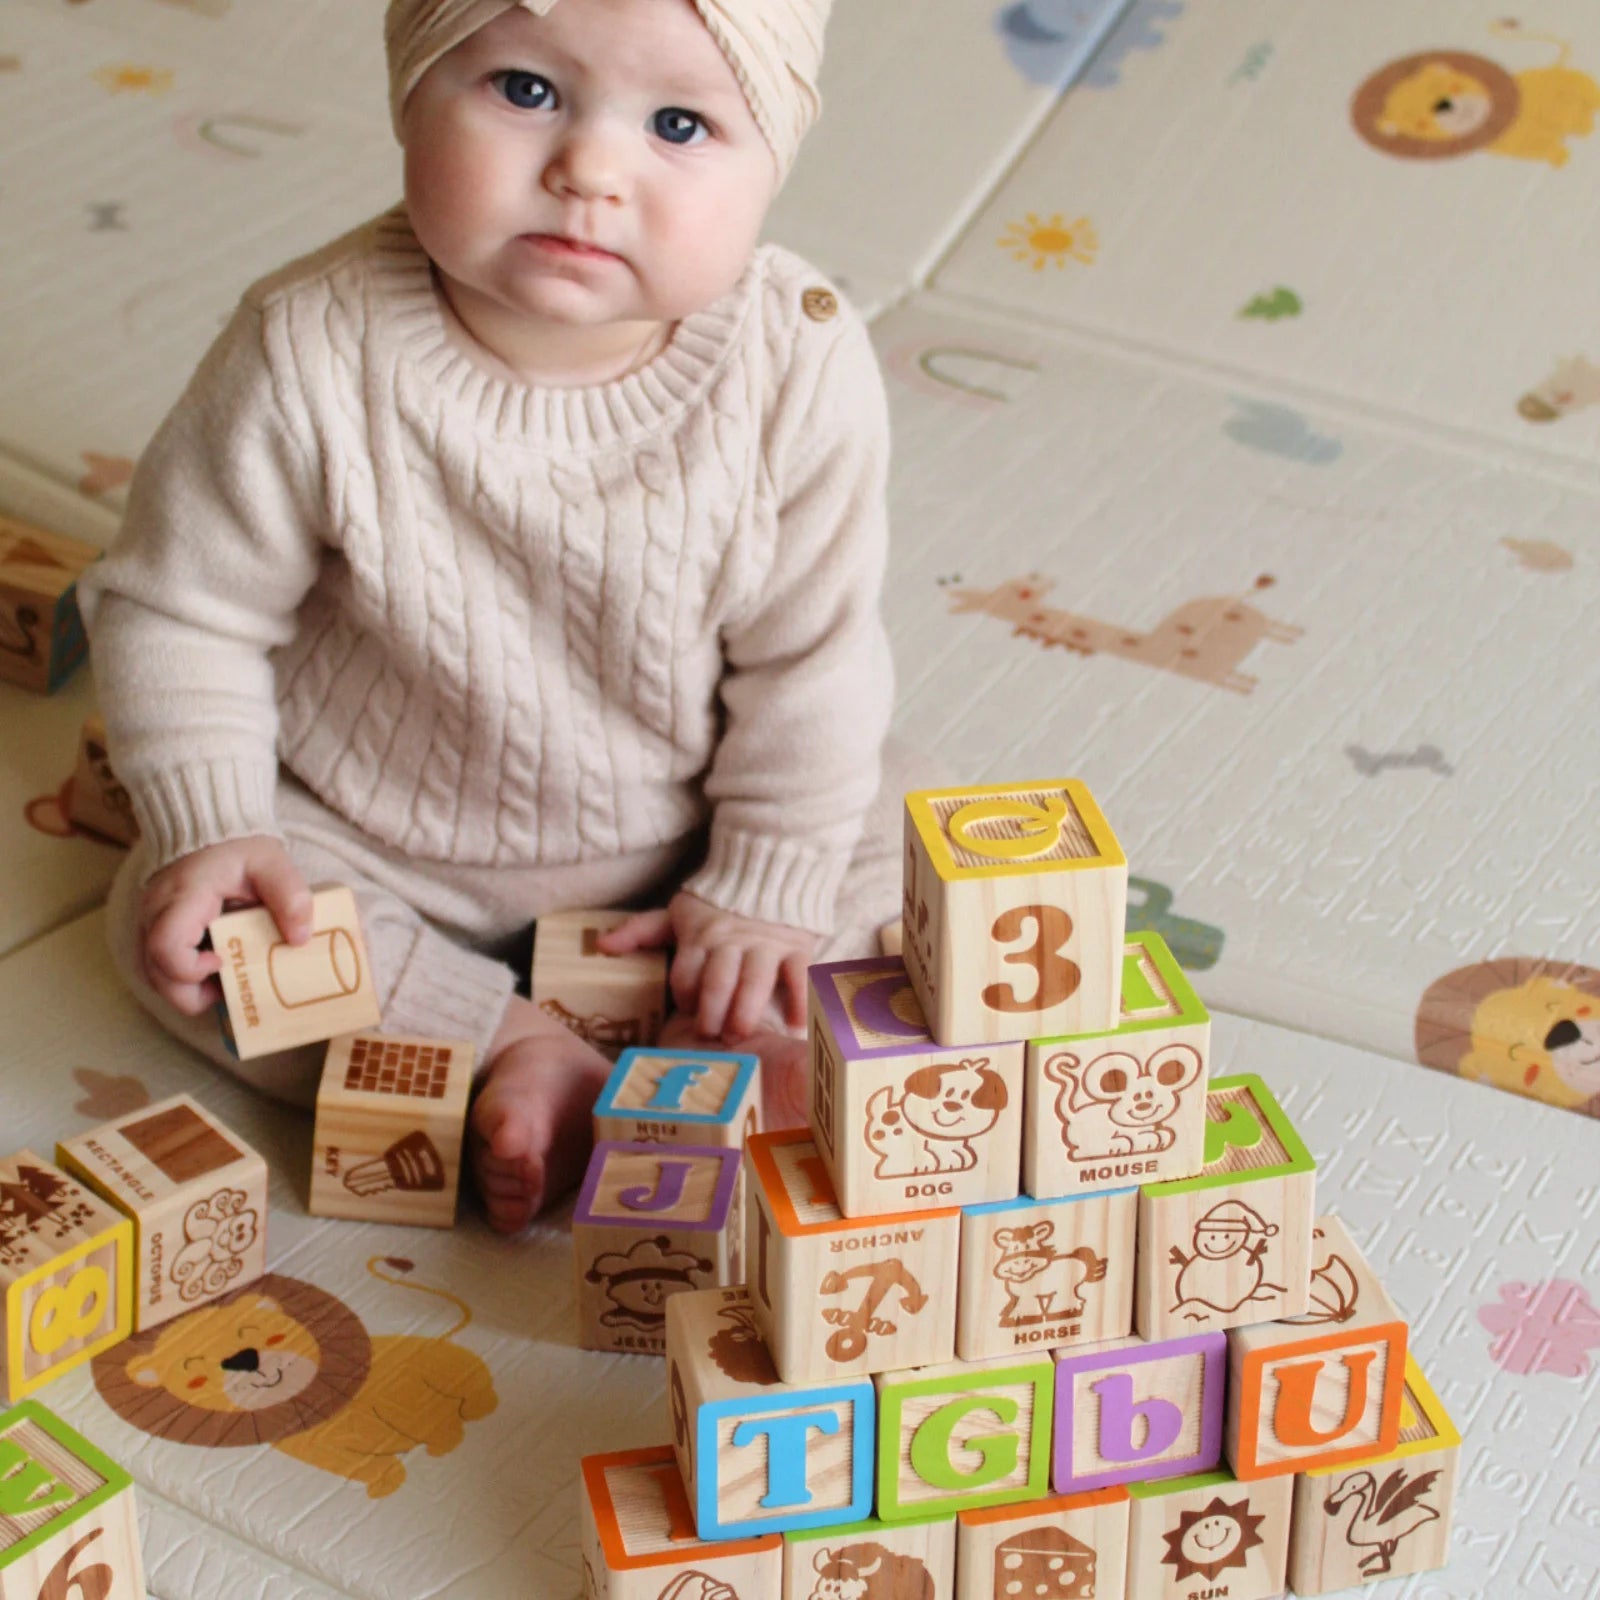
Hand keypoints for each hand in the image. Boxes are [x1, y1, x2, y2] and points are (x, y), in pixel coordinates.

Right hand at [139, 836, 312, 1015]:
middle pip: (154, 971)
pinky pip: (157, 964)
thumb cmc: (239, 848)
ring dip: (186, 989)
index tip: (223, 962)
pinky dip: (182, 976)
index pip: (166, 946)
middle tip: (229, 986)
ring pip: (152, 973)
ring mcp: (149, 922)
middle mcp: (155, 912)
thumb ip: (290, 895)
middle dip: (190, 993)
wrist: (210, 830)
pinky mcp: (153, 928)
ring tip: (224, 980)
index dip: (190, 969)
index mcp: (182, 897)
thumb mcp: (272, 863)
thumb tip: (300, 939)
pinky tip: (214, 970)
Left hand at [598, 892, 817, 1041]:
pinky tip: (796, 1024)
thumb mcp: (676, 913)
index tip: (689, 1014)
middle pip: (718, 982)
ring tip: (741, 1034)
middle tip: (712, 1037)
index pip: (686, 974)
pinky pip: (798, 975)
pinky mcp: (797, 946)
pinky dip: (800, 1000)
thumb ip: (641, 931)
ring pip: (755, 982)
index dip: (685, 997)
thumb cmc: (717, 902)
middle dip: (712, 1013)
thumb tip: (601, 946)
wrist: (768, 869)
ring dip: (746, 1012)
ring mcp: (766, 945)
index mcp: (699, 936)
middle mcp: (731, 941)